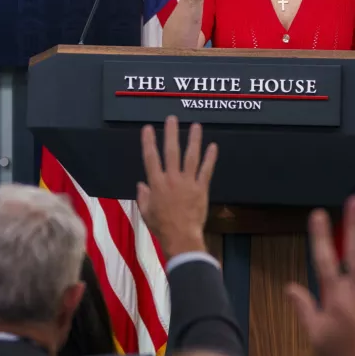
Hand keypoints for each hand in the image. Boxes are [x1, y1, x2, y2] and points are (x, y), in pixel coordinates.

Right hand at [137, 116, 217, 258]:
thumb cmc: (161, 226)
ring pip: (191, 157)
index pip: (151, 158)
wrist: (181, 237)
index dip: (149, 142)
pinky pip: (206, 170)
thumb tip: (141, 185)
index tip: (148, 128)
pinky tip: (213, 146)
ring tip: (196, 126)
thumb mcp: (145, 212)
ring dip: (194, 140)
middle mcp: (172, 179)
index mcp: (156, 184)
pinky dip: (210, 158)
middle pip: (171, 152)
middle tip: (172, 119)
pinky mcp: (201, 189)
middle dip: (171, 134)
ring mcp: (188, 183)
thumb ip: (143, 196)